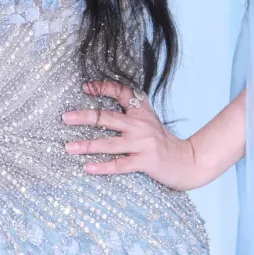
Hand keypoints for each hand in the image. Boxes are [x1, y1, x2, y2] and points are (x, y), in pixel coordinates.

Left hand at [62, 79, 205, 191]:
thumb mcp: (149, 121)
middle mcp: (140, 124)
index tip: (85, 87)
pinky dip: (102, 167)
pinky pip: (119, 164)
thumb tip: (102, 111)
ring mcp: (142, 143)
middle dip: (84, 117)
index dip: (102, 87)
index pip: (121, 92)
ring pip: (109, 143)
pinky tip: (88, 167)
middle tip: (64, 118)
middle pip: (107, 117)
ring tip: (68, 147)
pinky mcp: (145, 161)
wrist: (188, 161)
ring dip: (86, 145)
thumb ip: (131, 113)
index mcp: (141, 111)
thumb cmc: (162, 142)